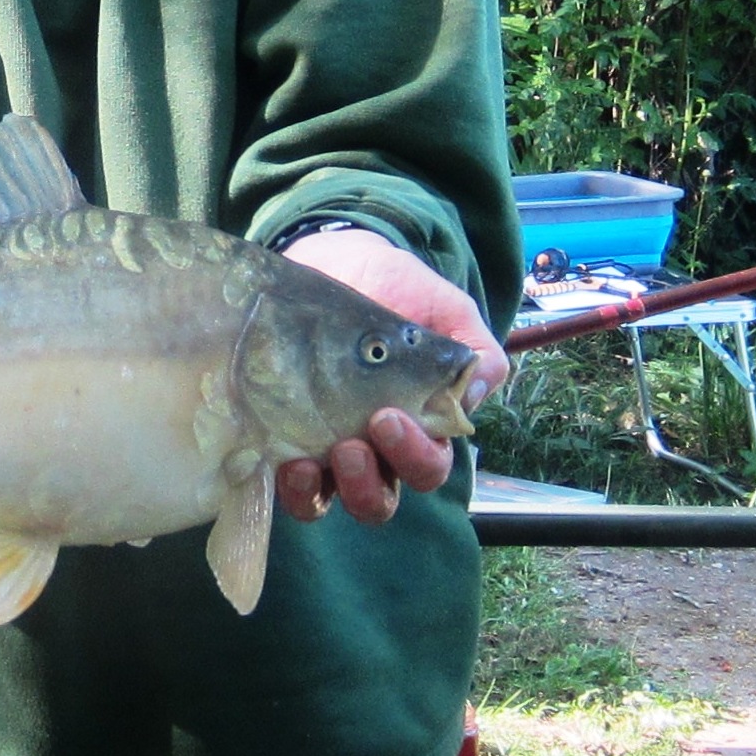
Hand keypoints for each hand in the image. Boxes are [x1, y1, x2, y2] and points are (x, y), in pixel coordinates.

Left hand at [274, 225, 508, 524]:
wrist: (333, 257)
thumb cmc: (395, 286)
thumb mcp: (442, 307)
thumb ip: (472, 346)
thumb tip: (476, 392)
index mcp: (419, 426)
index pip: (428, 466)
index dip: (414, 455)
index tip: (389, 418)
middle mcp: (373, 449)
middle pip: (378, 498)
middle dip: (367, 483)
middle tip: (351, 444)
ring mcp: (323, 446)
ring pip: (328, 499)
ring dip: (318, 492)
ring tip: (305, 461)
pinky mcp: (281, 434)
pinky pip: (284, 482)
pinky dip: (283, 483)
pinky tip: (280, 459)